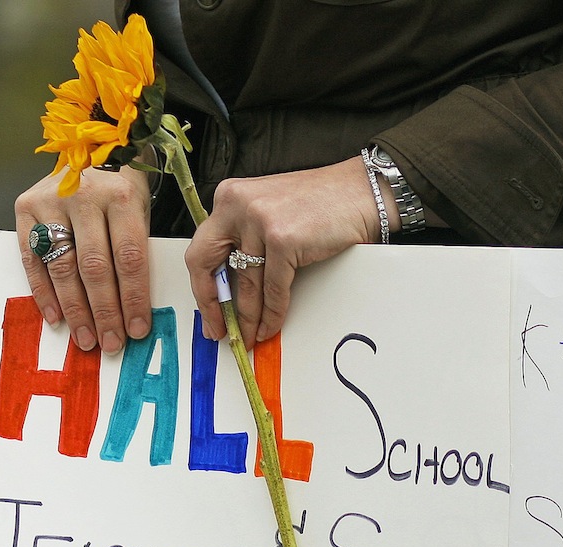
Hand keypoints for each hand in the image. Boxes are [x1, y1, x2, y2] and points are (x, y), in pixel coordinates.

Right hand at [15, 164, 152, 353]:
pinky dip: (44, 292)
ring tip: (86, 339)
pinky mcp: (25, 207)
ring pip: (63, 267)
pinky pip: (33, 259)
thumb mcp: (138, 211)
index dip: (133, 299)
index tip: (137, 330)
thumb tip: (133, 313)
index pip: (128, 258)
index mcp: (120, 197)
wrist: (88, 146)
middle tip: (110, 344)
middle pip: (94, 267)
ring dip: (75, 310)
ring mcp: (50, 200)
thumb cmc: (119, 189)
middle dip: (104, 312)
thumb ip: (134, 252)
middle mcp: (84, 196)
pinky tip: (56, 318)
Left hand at [184, 156, 394, 347]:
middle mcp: (237, 205)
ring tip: (250, 337)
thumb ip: (244, 240)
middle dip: (212, 306)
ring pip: (245, 284)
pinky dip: (272, 315)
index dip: (201, 288)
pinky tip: (271, 327)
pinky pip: (273, 291)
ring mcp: (259, 220)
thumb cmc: (320, 205)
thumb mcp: (268, 213)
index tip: (208, 313)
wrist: (362, 192)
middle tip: (219, 332)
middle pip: (207, 265)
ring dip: (248, 319)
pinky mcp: (282, 239)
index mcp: (229, 197)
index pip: (200, 250)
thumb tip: (229, 289)